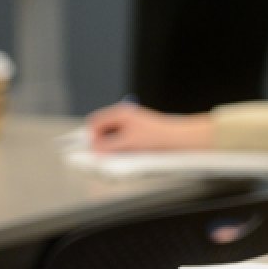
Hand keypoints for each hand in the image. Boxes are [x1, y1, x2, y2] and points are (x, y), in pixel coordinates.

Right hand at [86, 102, 213, 151]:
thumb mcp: (128, 142)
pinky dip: (117, 148)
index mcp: (120, 112)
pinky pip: (118, 141)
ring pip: (109, 136)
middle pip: (101, 129)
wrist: (177, 140)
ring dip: (108, 146)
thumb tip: (92, 148)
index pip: (95, 122)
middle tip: (101, 155)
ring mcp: (129, 124)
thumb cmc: (155, 137)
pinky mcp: (134, 133)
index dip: (90, 135)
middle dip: (99, 141)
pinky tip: (122, 155)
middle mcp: (123, 116)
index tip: (90, 149)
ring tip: (115, 155)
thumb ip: (108, 145)